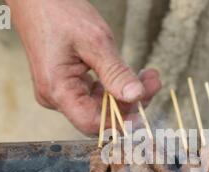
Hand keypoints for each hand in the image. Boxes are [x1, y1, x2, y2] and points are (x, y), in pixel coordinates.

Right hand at [6, 0, 160, 134]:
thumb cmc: (59, 11)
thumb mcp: (95, 41)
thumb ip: (116, 73)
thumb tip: (136, 97)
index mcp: (57, 90)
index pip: (92, 123)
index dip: (121, 121)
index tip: (145, 108)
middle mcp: (55, 97)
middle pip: (99, 115)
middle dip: (130, 103)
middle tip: (153, 83)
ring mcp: (59, 91)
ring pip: (99, 105)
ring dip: (125, 94)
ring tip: (148, 76)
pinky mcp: (65, 83)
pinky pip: (93, 95)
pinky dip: (113, 87)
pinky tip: (129, 76)